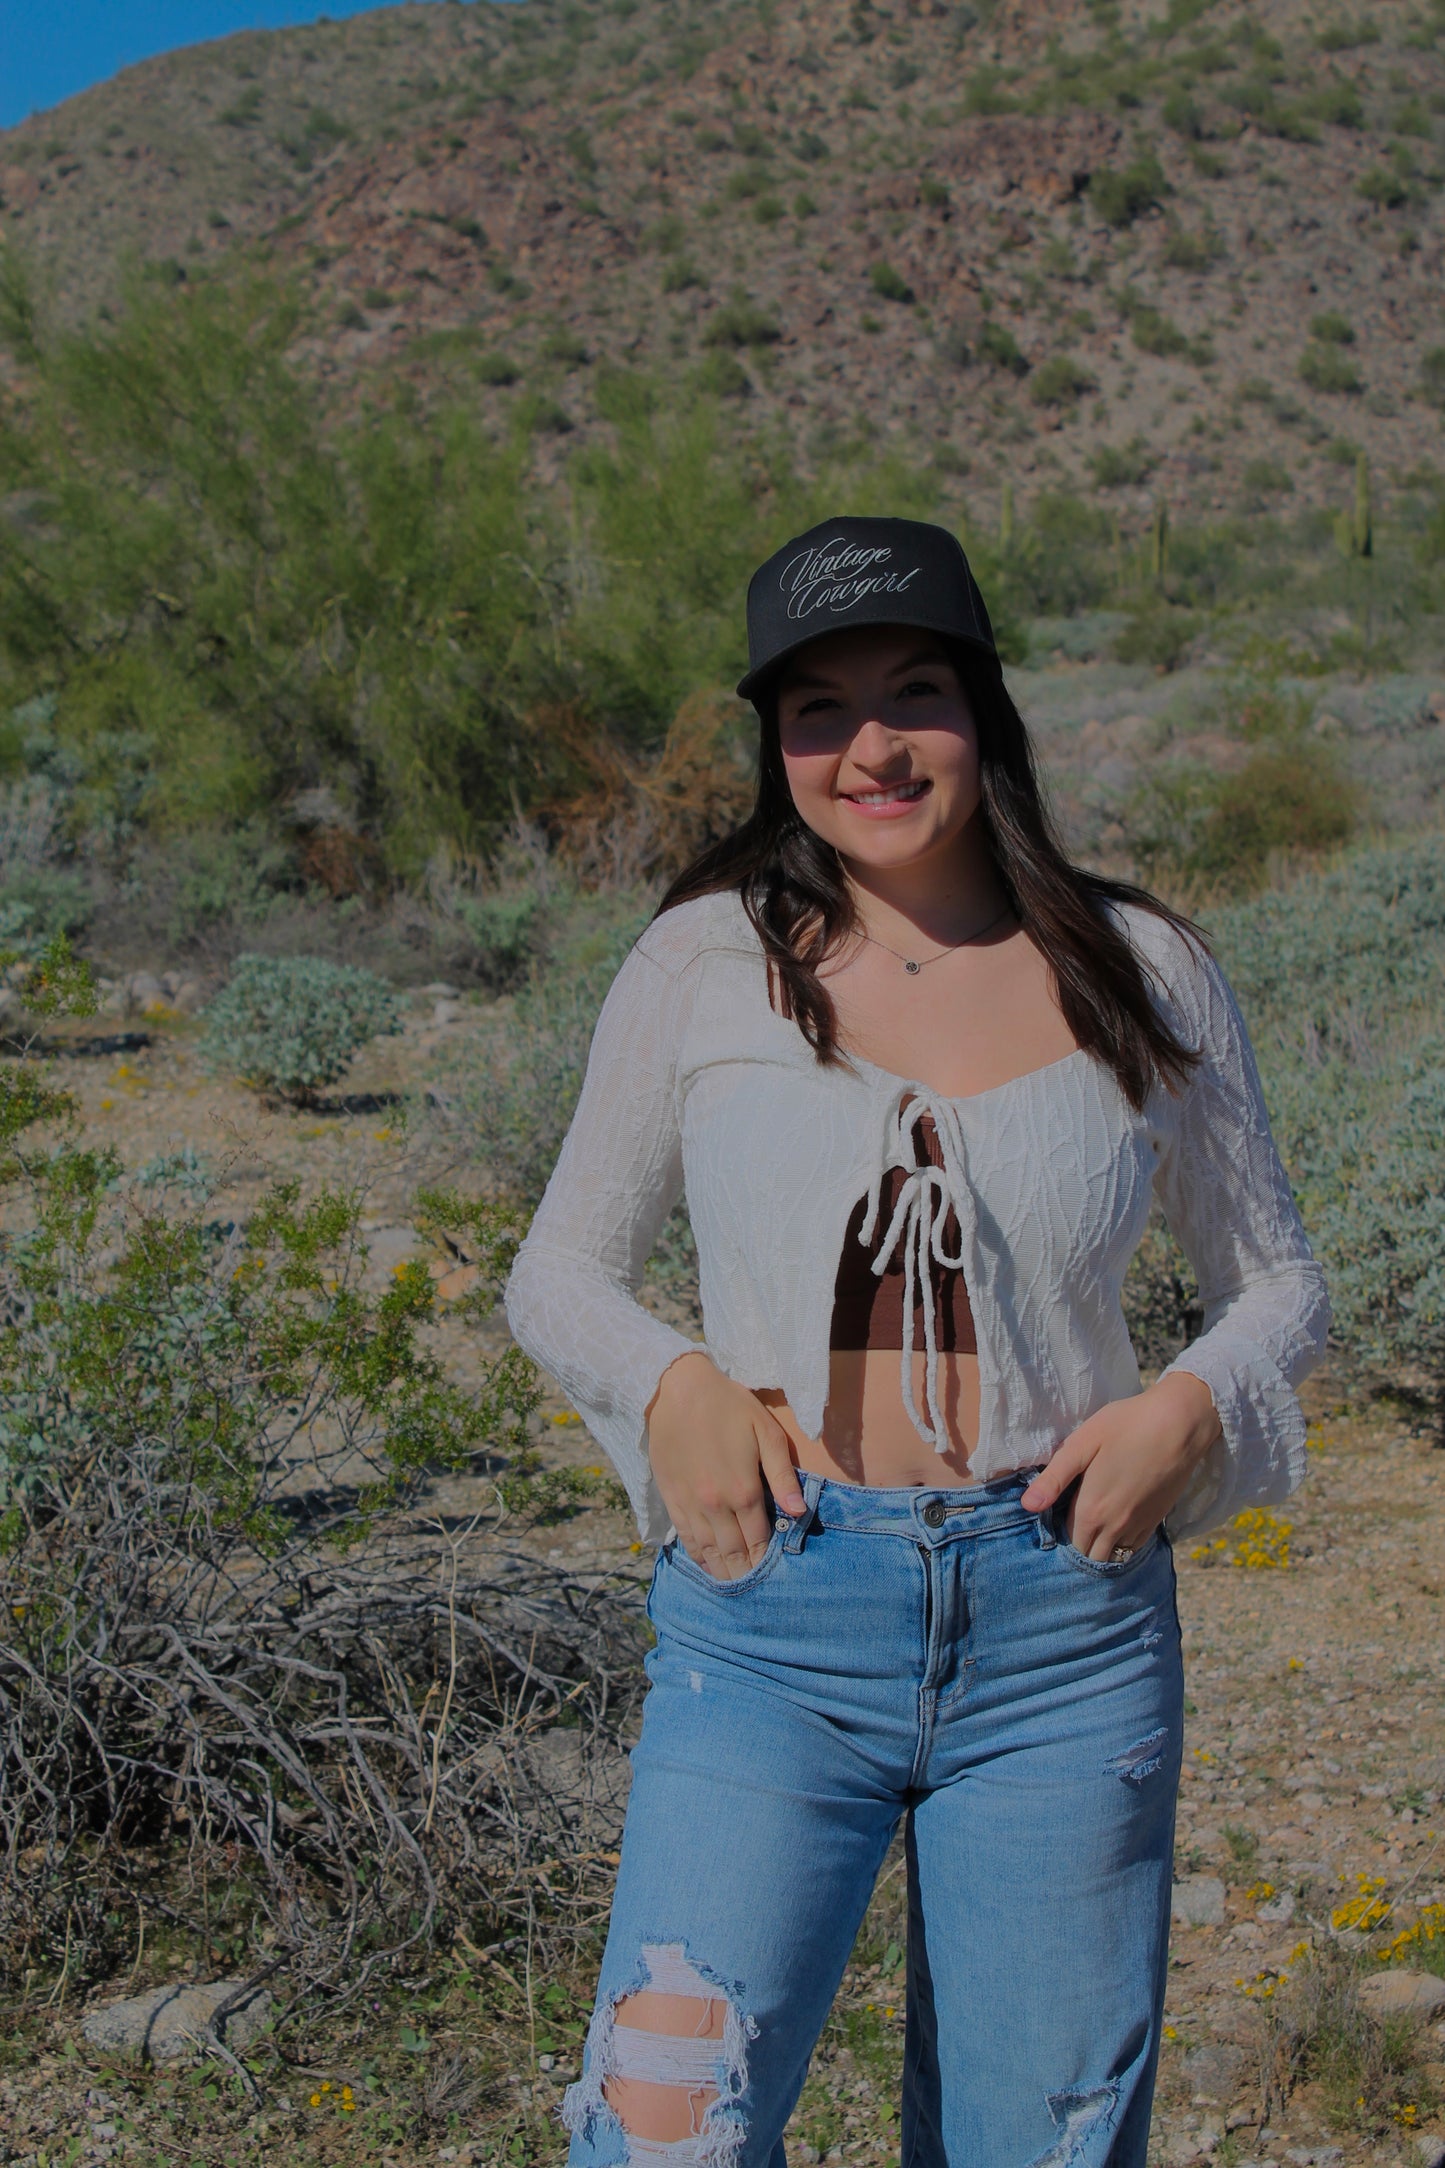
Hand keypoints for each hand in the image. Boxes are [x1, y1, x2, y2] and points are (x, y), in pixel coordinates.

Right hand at [646, 1352, 806, 1580]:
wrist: (677, 1390)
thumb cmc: (728, 1405)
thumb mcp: (766, 1431)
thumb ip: (783, 1474)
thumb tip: (799, 1511)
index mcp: (744, 1490)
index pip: (760, 1539)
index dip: (767, 1559)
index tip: (776, 1575)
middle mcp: (716, 1505)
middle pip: (734, 1552)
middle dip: (747, 1573)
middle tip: (757, 1590)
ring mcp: (691, 1504)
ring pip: (709, 1551)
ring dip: (723, 1572)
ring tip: (734, 1587)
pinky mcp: (671, 1498)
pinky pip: (685, 1537)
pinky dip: (698, 1557)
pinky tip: (707, 1566)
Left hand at [1019, 1373, 1222, 1561]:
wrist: (1179, 1424)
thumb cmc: (1125, 1426)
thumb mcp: (1081, 1444)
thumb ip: (1054, 1479)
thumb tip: (1027, 1506)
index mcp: (1091, 1510)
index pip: (1068, 1539)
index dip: (1061, 1529)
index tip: (1059, 1512)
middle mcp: (1115, 1527)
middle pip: (1090, 1554)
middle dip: (1079, 1544)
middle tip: (1075, 1518)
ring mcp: (1139, 1526)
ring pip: (1114, 1555)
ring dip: (1101, 1547)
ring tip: (1095, 1524)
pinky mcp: (1157, 1520)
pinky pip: (1134, 1547)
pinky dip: (1123, 1543)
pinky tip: (1118, 1522)